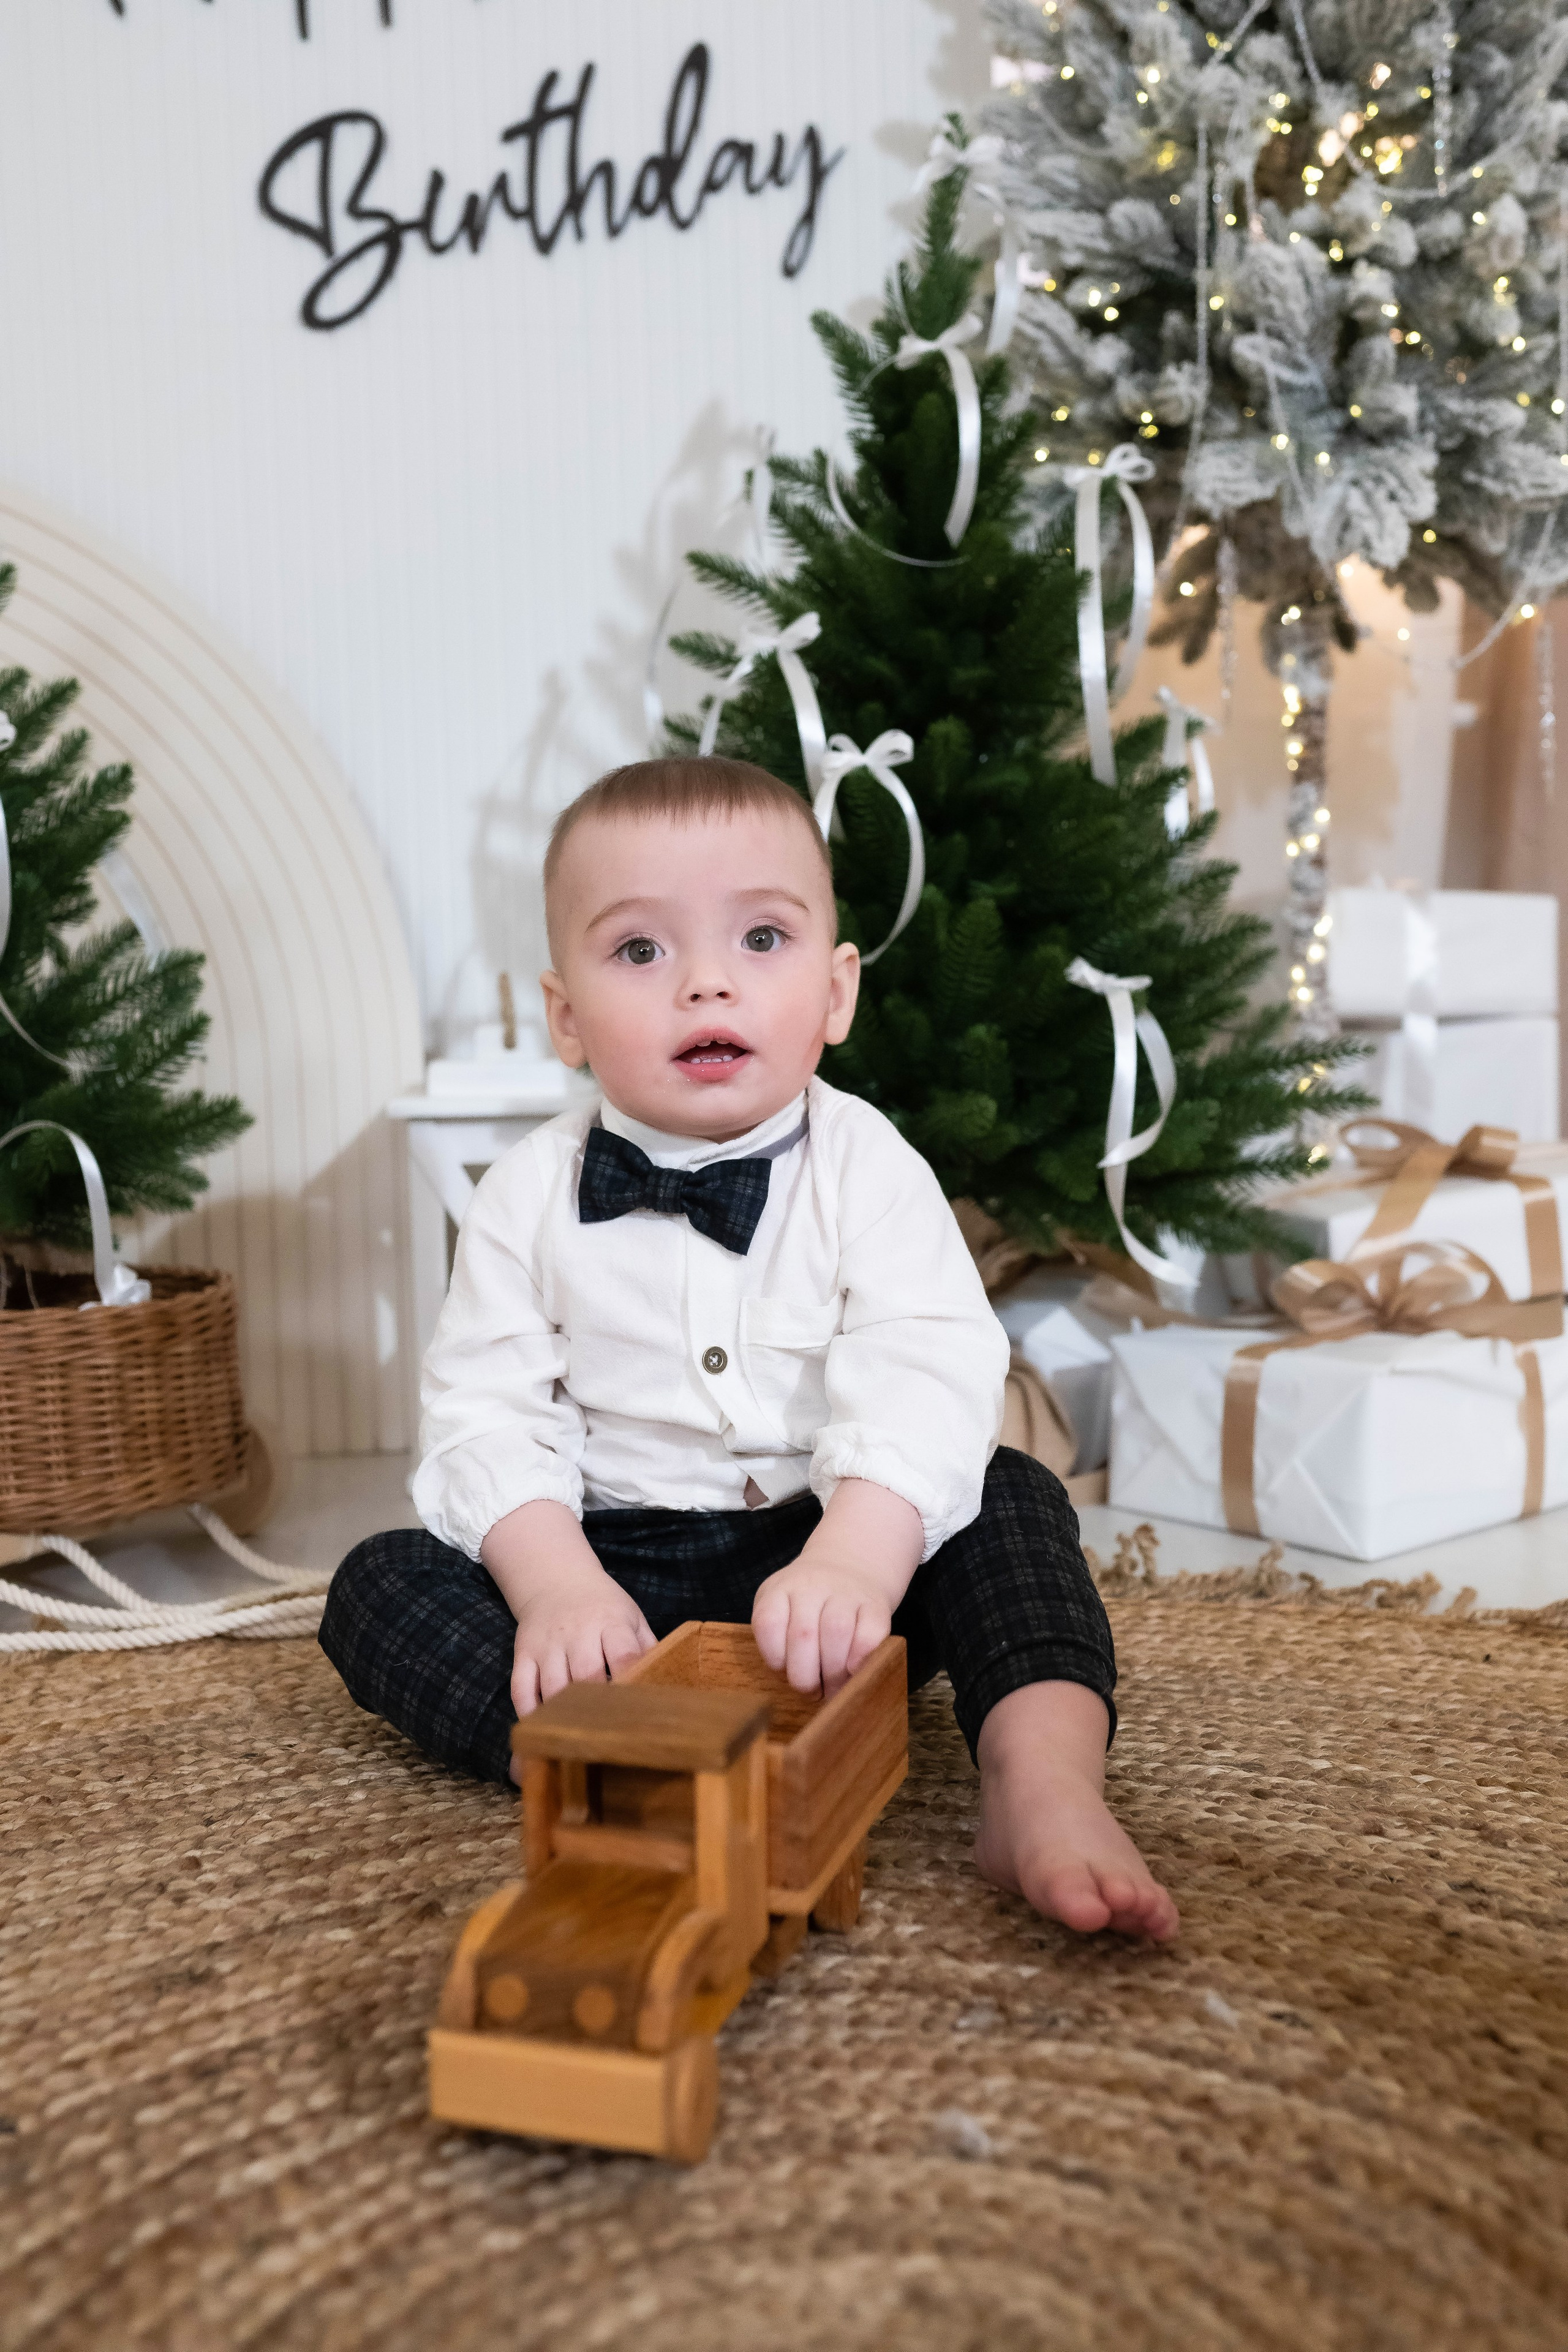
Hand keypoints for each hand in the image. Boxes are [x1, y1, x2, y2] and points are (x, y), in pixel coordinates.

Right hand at [480, 1497, 654, 1714]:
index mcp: (611, 1622)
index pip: (624, 1653)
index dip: (631, 1682)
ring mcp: (547, 1644)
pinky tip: (542, 1730)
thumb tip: (666, 1685)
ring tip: (579, 1740)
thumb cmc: (603, 1606)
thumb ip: (646, 1648)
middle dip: (598, 1707)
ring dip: (565, 1715)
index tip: (639, 1711)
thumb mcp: (631, 1617)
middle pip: (586, 1674)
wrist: (556, 1579)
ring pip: (553, 1687)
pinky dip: (529, 1711)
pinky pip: (521, 1688)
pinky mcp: (523, 1654)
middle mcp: (577, 1632)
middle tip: (610, 1735)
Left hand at [752, 1553, 894, 1698]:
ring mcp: (846, 1592)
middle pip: (803, 1634)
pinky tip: (854, 1669)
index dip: (776, 1658)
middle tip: (813, 1692)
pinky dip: (861, 1658)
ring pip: (837, 1631)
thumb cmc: (807, 1604)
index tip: (784, 1673)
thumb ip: (780, 1640)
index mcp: (779, 1590)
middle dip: (806, 1676)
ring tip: (834, 1687)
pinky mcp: (875, 1604)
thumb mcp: (782, 1609)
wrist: (848, 1566)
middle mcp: (811, 1586)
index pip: (768, 1624)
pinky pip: (870, 1634)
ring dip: (834, 1671)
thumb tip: (800, 1688)